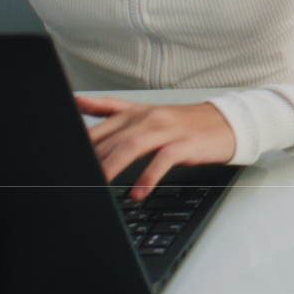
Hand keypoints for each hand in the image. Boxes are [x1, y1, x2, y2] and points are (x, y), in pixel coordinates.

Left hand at [78, 96, 236, 199]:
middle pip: (113, 138)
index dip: (80, 145)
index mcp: (136, 112)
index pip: (100, 127)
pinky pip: (163, 159)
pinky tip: (138, 191)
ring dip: (113, 166)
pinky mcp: (186, 143)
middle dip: (92, 159)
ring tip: (99, 185)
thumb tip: (77, 101)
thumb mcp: (146, 111)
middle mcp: (150, 118)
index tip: (65, 162)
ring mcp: (168, 129)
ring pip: (132, 145)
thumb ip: (111, 108)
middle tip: (77, 179)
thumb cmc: (185, 122)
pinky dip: (148, 176)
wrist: (228, 122)